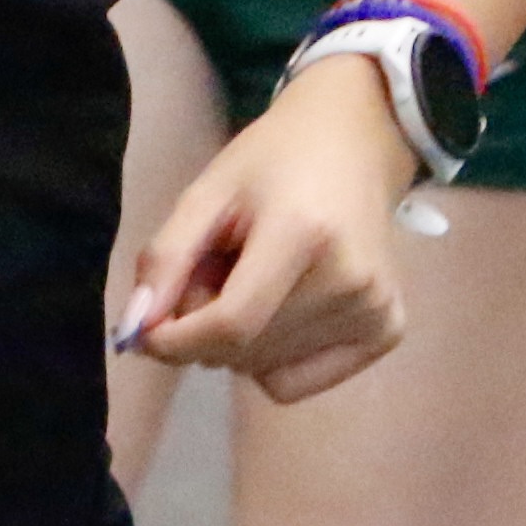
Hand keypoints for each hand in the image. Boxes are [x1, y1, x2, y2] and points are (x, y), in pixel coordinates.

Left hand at [117, 69, 419, 404]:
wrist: (356, 143)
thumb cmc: (273, 163)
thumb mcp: (207, 193)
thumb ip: (166, 259)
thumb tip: (137, 329)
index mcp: (304, 234)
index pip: (231, 325)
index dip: (176, 341)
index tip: (146, 333)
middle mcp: (350, 280)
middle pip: (244, 351)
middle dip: (204, 330)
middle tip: (215, 276)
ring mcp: (375, 310)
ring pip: (264, 370)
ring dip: (238, 342)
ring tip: (256, 281)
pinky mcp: (388, 330)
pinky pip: (296, 383)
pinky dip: (271, 360)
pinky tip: (282, 308)